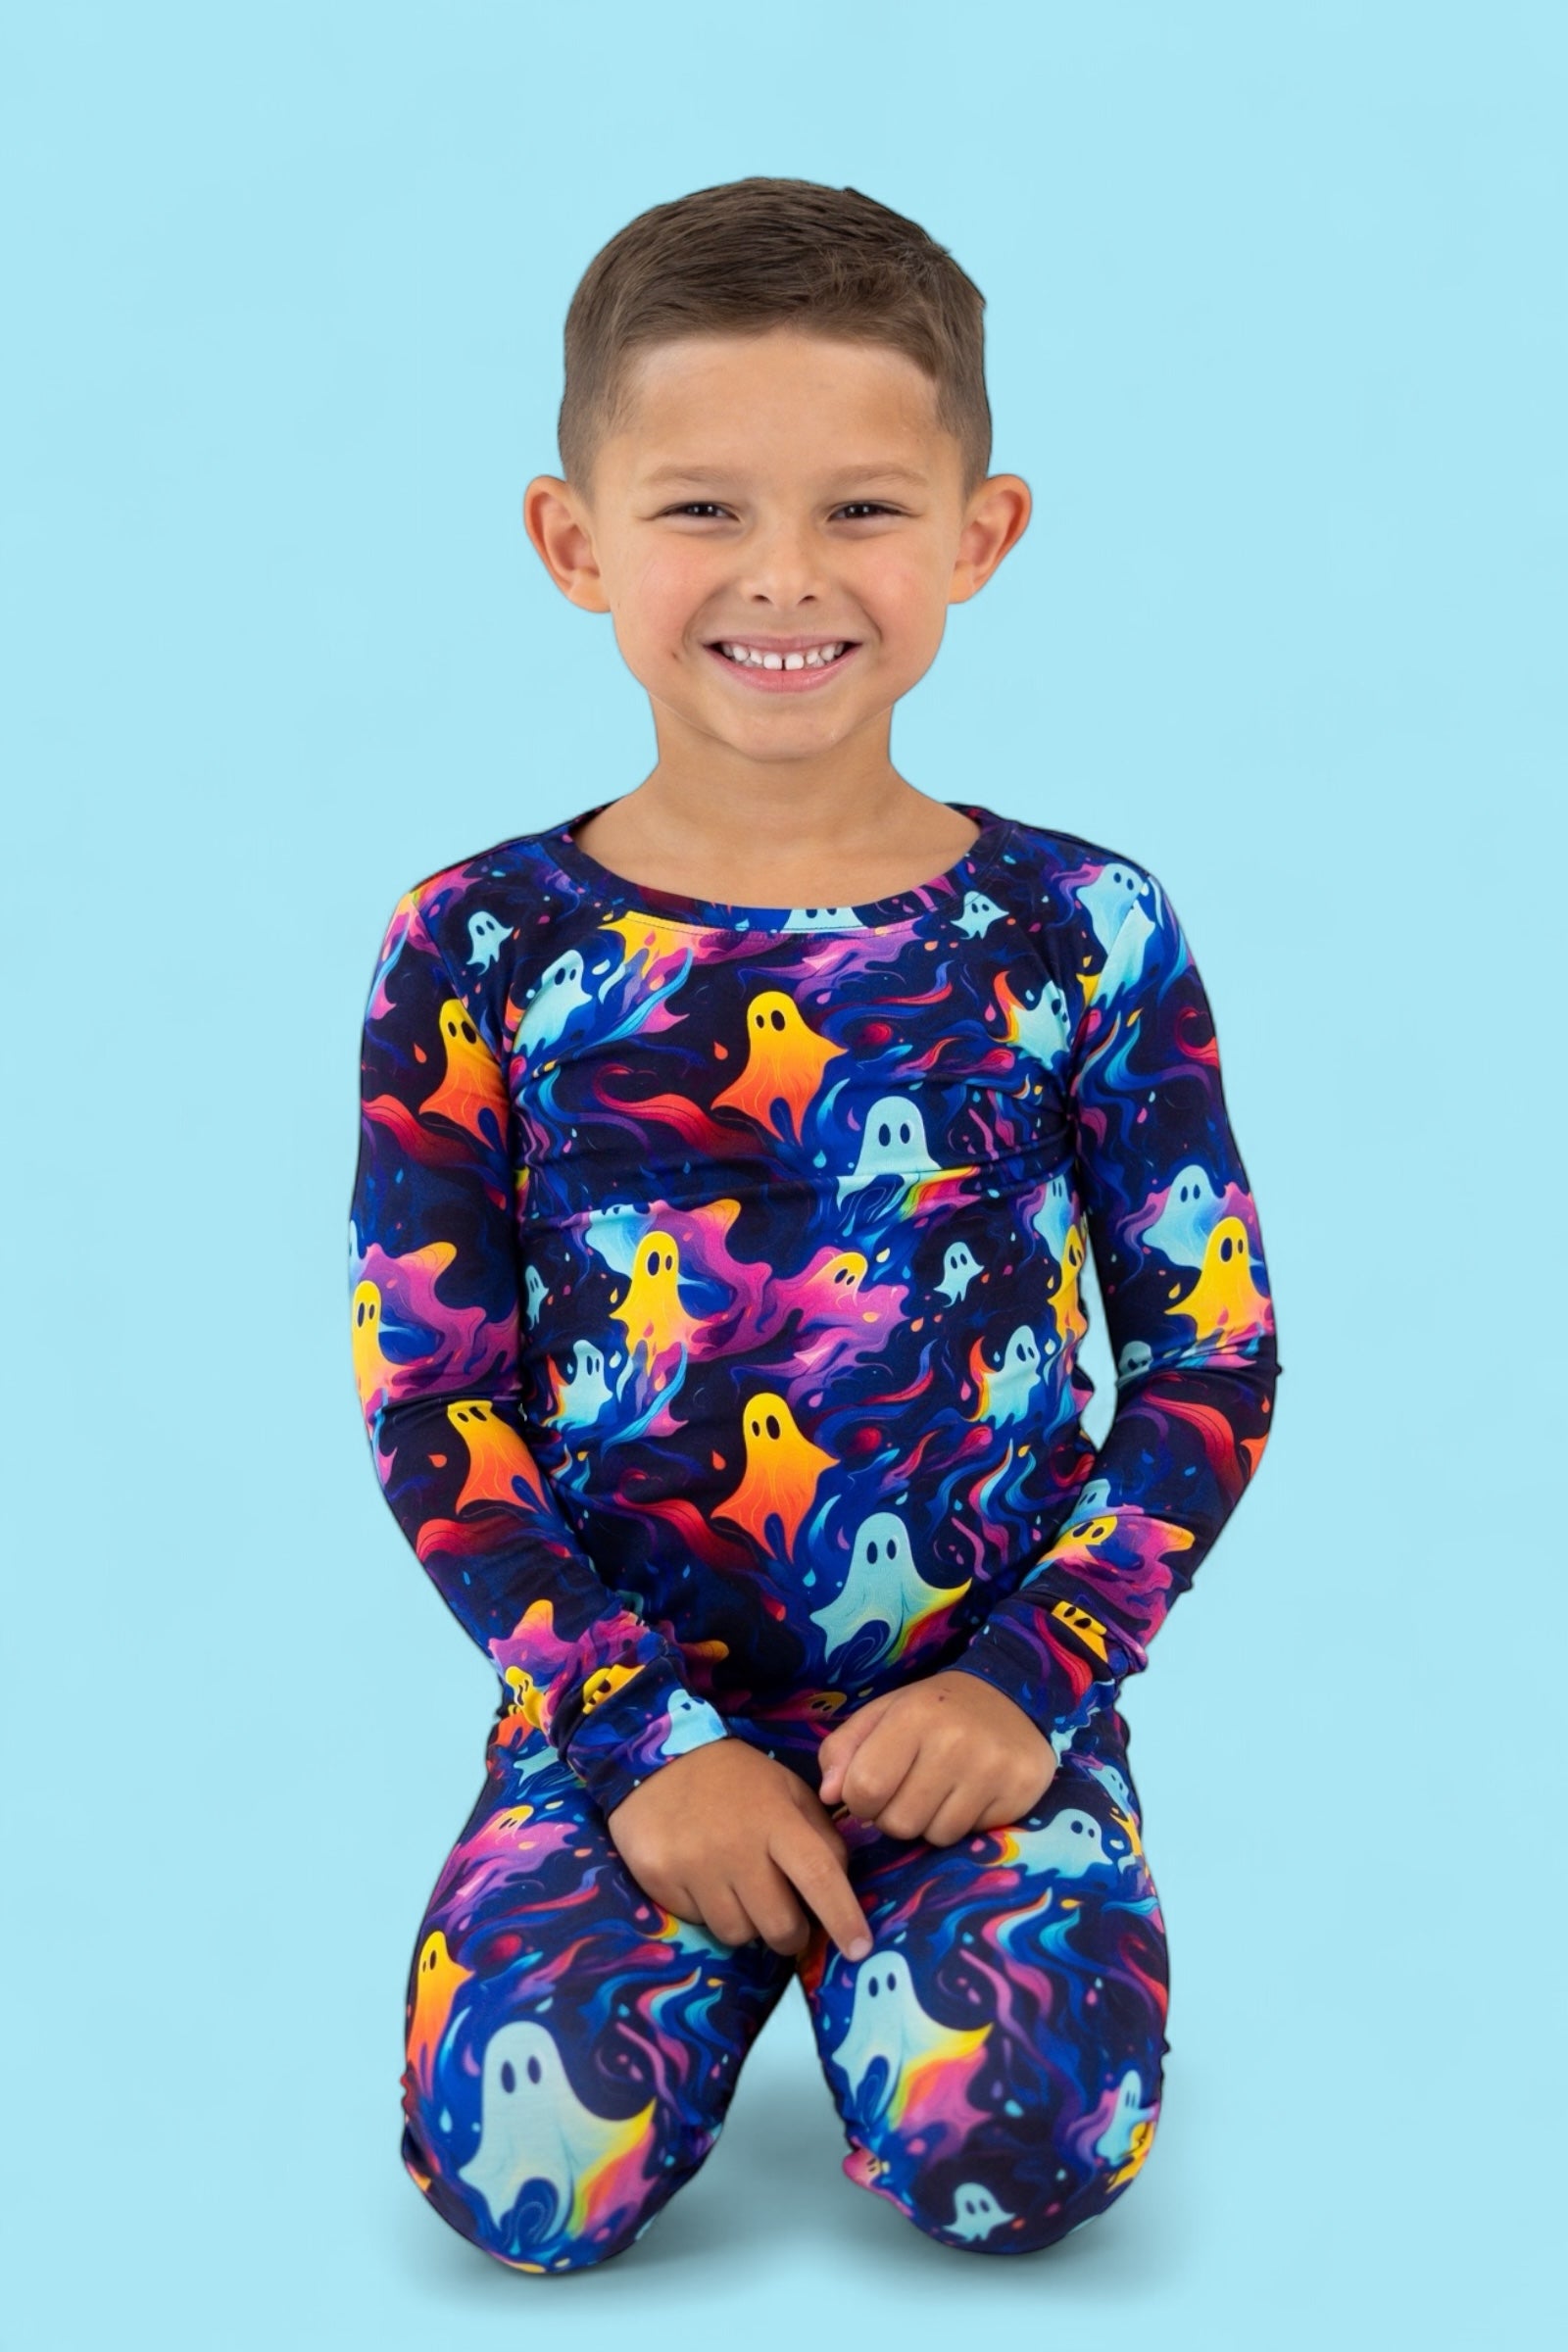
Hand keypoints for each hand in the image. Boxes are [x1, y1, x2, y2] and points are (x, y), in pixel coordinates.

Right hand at [605, 1739, 871, 1961]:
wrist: (659, 1760)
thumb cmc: (737, 1780)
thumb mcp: (788, 1792)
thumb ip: (820, 1837)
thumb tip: (841, 1888)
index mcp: (776, 1818)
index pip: (819, 1875)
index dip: (843, 1917)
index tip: (860, 1949)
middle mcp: (736, 1846)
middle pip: (779, 1925)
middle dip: (791, 1935)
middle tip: (786, 1920)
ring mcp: (693, 1865)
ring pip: (737, 1934)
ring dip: (746, 1924)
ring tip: (738, 1890)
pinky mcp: (658, 1878)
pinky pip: (697, 1922)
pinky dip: (708, 1911)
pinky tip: (702, 1879)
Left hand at [815, 1670, 1056, 1843]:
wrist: (1010, 1695)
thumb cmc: (934, 1710)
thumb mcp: (882, 1714)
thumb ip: (843, 1750)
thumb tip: (829, 1795)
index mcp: (912, 1715)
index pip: (864, 1789)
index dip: (860, 1800)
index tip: (874, 1788)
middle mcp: (955, 1740)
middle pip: (899, 1822)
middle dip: (894, 1815)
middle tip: (910, 1789)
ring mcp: (992, 1767)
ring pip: (935, 1835)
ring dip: (929, 1822)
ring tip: (940, 1791)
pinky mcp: (1020, 1789)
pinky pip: (971, 1836)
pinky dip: (962, 1823)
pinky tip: (970, 1794)